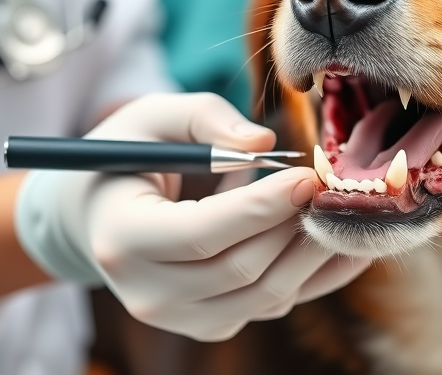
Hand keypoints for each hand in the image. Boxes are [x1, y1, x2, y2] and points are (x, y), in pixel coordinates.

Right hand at [15, 93, 370, 340]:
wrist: (100, 219)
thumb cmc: (129, 159)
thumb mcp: (150, 118)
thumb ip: (205, 118)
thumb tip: (265, 142)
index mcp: (122, 238)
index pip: (203, 234)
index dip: (262, 206)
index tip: (308, 175)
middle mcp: (148, 293)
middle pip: (243, 270)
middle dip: (295, 225)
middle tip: (332, 185)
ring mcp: (182, 318)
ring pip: (267, 296)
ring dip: (313, 252)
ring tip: (340, 209)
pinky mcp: (214, 324)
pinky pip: (276, 304)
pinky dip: (316, 275)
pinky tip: (342, 240)